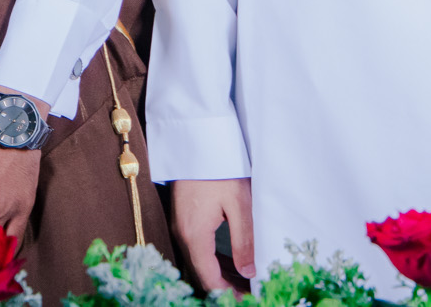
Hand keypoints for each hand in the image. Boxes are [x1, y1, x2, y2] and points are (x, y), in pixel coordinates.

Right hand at [170, 178, 254, 292]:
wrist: (196, 139)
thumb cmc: (219, 168)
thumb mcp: (238, 204)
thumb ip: (244, 241)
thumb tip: (250, 271)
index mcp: (194, 235)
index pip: (209, 279)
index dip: (227, 294)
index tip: (247, 299)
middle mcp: (182, 235)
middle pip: (201, 274)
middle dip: (224, 288)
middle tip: (248, 294)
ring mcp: (180, 226)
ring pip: (199, 262)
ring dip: (219, 275)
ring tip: (244, 283)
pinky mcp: (184, 218)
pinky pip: (197, 249)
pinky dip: (213, 260)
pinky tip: (231, 263)